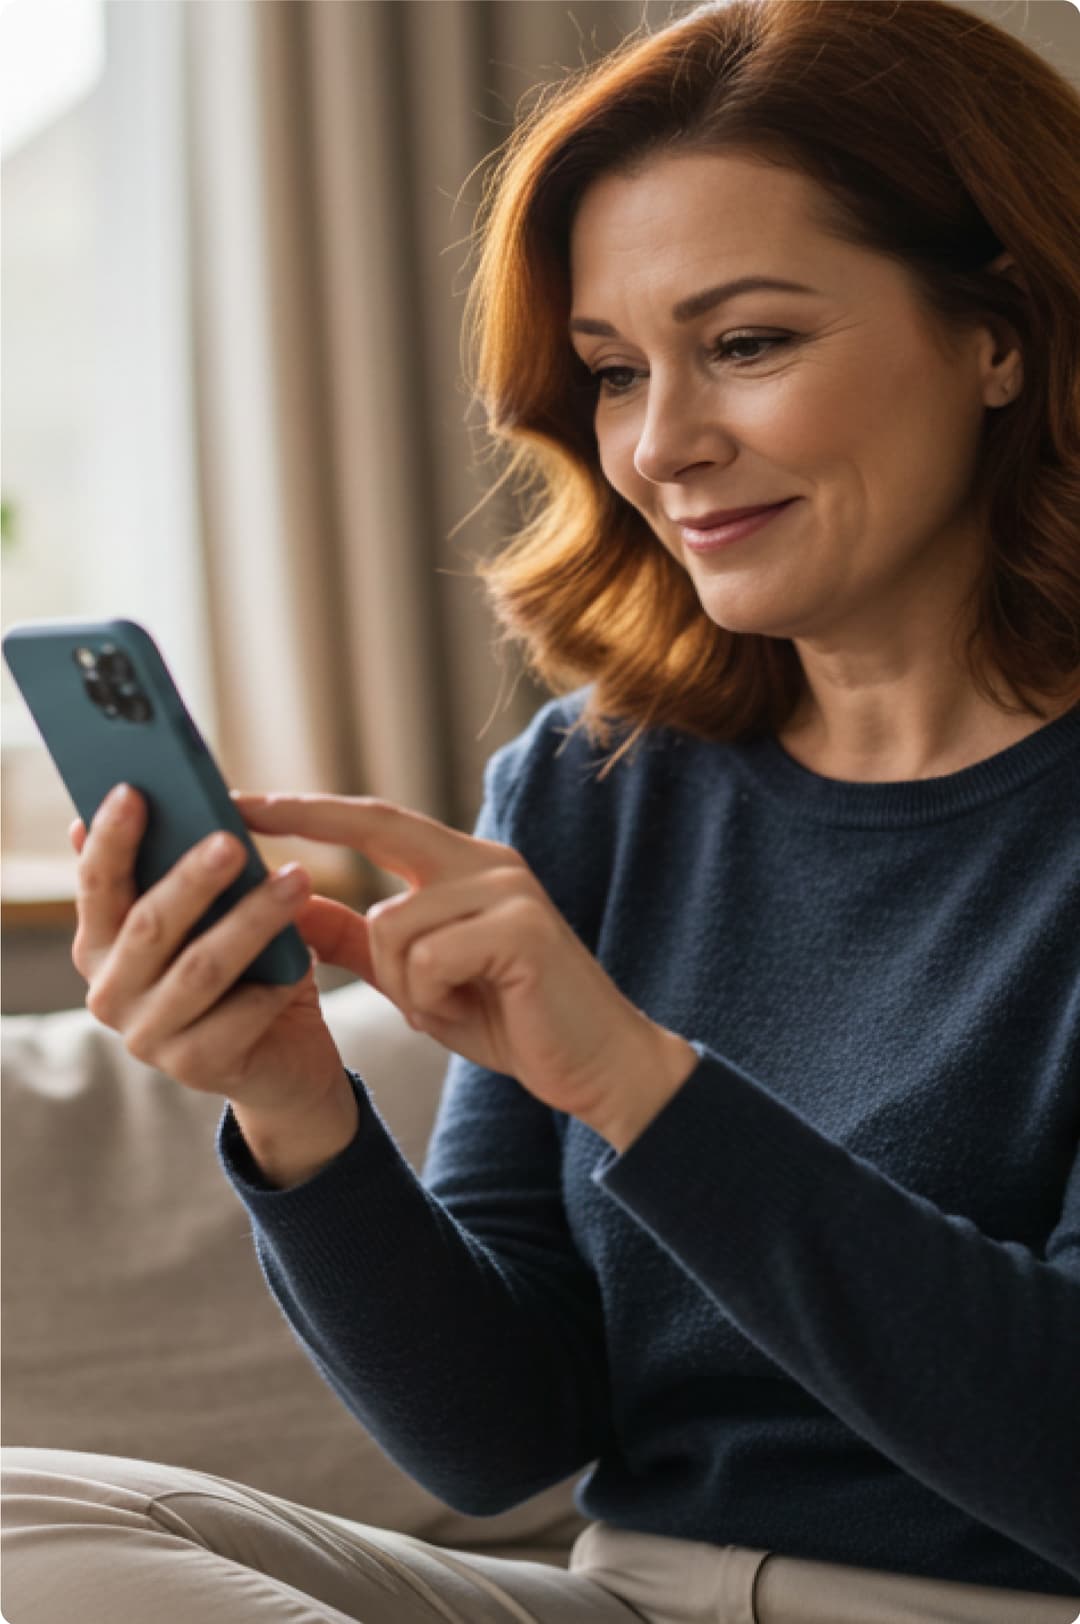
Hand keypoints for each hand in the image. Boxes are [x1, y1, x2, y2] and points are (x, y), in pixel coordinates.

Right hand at [68, 785, 348, 1133]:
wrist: (283, 1058)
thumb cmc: (246, 967)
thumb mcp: (215, 913)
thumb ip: (184, 865)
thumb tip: (160, 793)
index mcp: (103, 943)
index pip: (97, 884)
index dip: (112, 839)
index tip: (134, 790)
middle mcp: (109, 992)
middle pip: (150, 923)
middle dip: (192, 879)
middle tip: (233, 841)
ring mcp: (147, 1036)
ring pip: (201, 967)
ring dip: (253, 920)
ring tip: (298, 880)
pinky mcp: (195, 1068)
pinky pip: (241, 1016)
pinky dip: (278, 984)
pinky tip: (308, 959)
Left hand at [231, 791, 697, 1143]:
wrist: (599, 1066)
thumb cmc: (511, 1020)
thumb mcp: (419, 980)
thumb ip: (361, 942)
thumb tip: (290, 907)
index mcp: (464, 866)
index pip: (376, 820)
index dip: (311, 808)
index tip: (244, 799)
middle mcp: (486, 861)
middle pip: (378, 825)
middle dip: (305, 816)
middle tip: (241, 809)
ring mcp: (507, 889)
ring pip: (390, 924)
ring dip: (403, 985)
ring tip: (449, 1007)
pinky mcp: (520, 928)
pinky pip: (426, 959)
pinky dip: (430, 1000)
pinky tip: (469, 1012)